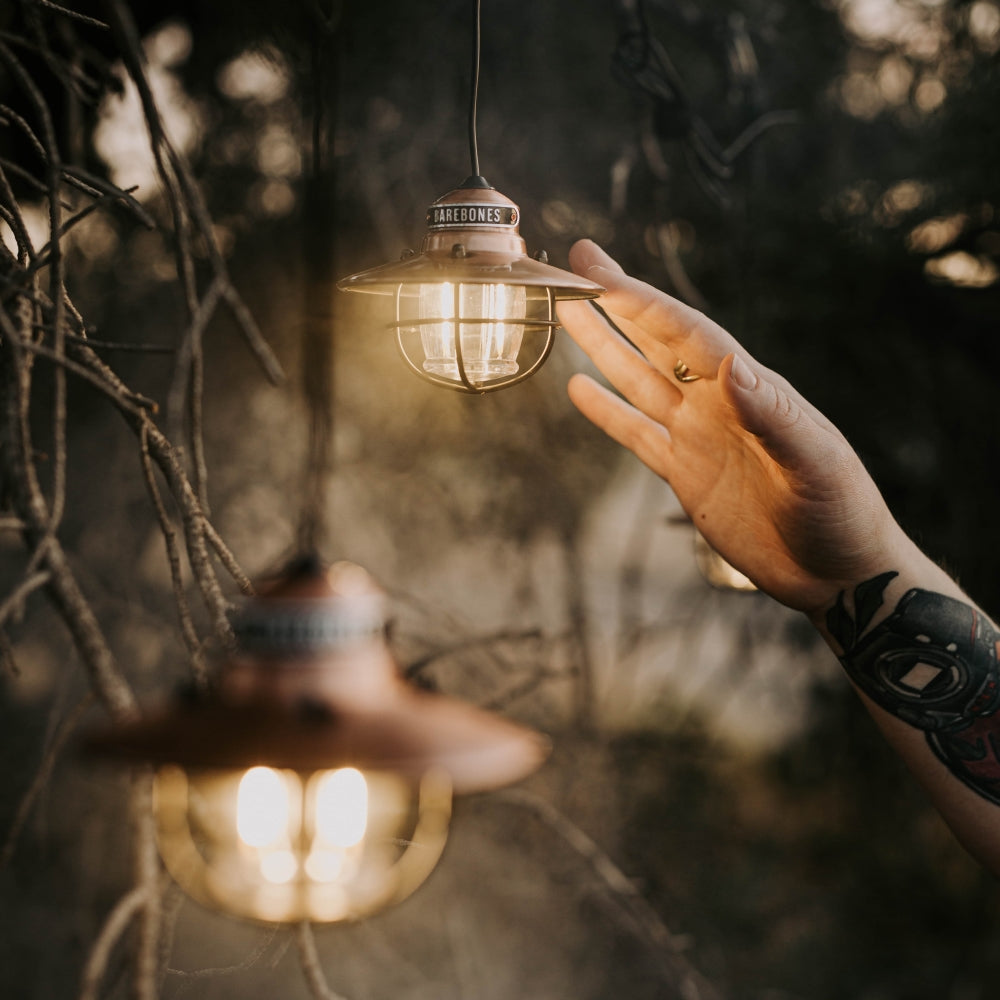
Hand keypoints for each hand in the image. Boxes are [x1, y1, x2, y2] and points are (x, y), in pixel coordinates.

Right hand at [557, 240, 909, 614]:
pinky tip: (580, 388)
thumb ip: (774, 417)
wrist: (834, 572)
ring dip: (604, 345)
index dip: (642, 302)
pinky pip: (637, 433)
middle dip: (617, 302)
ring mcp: (698, 436)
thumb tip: (733, 367)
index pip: (686, 334)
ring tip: (569, 312)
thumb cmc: (842, 514)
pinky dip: (607, 411)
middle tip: (578, 264)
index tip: (602, 274)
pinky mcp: (684, 473)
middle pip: (657, 342)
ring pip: (639, 380)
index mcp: (749, 390)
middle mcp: (717, 403)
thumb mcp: (817, 463)